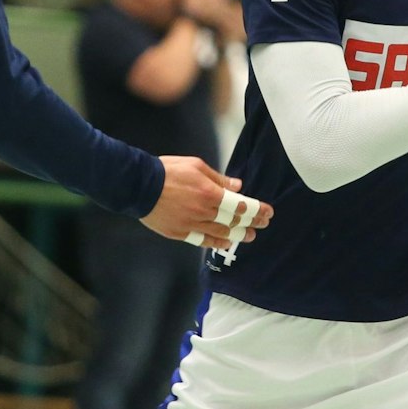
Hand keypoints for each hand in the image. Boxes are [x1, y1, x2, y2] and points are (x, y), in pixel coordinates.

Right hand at [140, 156, 272, 249]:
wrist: (139, 185)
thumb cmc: (167, 171)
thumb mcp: (196, 166)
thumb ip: (218, 179)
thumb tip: (237, 186)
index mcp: (209, 193)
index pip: (241, 205)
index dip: (257, 210)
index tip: (268, 212)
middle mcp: (204, 211)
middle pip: (234, 221)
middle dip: (252, 223)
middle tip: (263, 224)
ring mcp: (191, 224)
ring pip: (221, 233)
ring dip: (238, 235)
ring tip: (249, 236)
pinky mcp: (180, 233)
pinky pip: (202, 240)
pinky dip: (216, 242)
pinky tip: (225, 242)